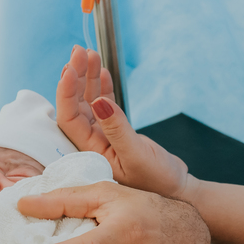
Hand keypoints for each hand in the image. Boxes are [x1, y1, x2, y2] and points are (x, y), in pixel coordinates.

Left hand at [56, 46, 191, 198]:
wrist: (177, 191)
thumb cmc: (158, 180)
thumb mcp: (137, 155)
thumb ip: (117, 129)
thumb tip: (98, 101)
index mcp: (91, 152)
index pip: (69, 118)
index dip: (66, 92)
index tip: (70, 68)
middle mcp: (93, 143)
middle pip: (76, 105)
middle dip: (76, 77)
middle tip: (79, 52)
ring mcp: (104, 136)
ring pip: (89, 102)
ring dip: (88, 77)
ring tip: (89, 53)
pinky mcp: (117, 132)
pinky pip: (104, 105)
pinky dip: (102, 87)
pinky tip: (101, 71)